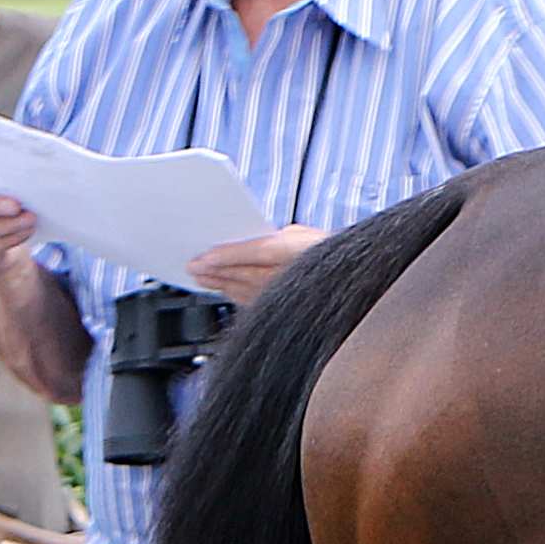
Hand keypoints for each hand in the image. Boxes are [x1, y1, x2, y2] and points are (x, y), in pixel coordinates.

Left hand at [180, 224, 328, 303]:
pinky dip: (236, 297)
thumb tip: (251, 240)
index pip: (250, 253)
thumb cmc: (333, 254)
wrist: (352, 282)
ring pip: (244, 291)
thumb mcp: (303, 234)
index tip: (200, 259)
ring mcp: (287, 295)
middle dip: (213, 271)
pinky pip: (255, 304)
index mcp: (293, 252)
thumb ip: (275, 236)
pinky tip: (226, 292)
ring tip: (202, 279)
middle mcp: (288, 275)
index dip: (222, 257)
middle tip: (192, 268)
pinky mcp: (286, 309)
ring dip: (220, 285)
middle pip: (241, 274)